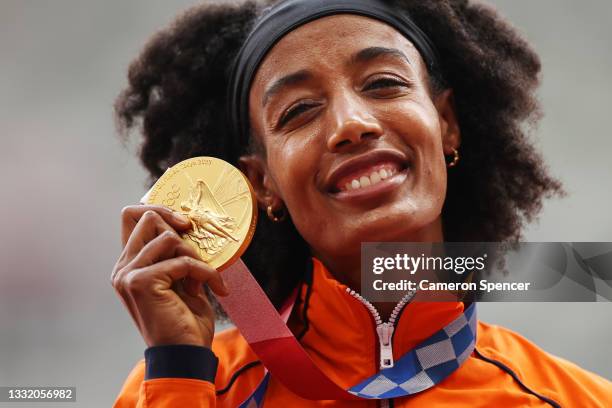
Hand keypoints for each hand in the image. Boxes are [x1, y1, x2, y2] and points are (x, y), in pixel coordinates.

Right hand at [111, 205, 228, 347]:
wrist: (185, 355)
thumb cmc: (185, 321)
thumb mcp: (181, 280)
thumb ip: (174, 254)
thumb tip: (184, 223)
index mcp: (129, 266)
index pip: (132, 216)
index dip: (160, 211)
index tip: (185, 226)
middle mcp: (122, 268)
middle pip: (146, 216)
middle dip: (179, 228)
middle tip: (197, 252)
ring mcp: (128, 275)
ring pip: (167, 236)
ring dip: (195, 255)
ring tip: (203, 279)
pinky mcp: (141, 282)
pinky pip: (183, 260)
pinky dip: (205, 272)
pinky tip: (215, 290)